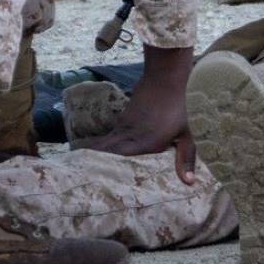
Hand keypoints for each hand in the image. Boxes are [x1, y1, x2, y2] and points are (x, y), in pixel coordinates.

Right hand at [84, 44, 197, 182]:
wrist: (165, 78)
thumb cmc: (180, 107)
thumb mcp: (187, 134)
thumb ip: (186, 158)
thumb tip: (189, 184)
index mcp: (144, 144)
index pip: (121, 163)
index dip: (106, 174)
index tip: (92, 185)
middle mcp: (129, 137)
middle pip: (106, 155)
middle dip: (92, 168)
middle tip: (75, 183)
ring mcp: (124, 127)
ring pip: (103, 144)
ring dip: (92, 156)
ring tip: (74, 170)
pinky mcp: (123, 119)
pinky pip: (107, 135)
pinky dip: (98, 144)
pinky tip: (90, 150)